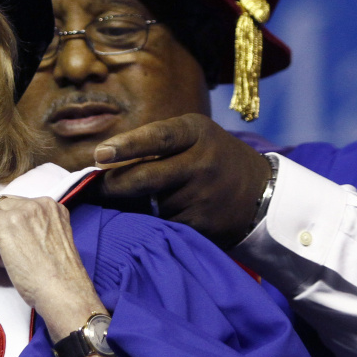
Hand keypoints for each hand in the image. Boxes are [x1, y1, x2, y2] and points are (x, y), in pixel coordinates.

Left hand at [0, 195, 101, 340]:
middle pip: (2, 203)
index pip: (18, 205)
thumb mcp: (45, 247)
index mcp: (53, 209)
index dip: (2, 220)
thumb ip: (25, 238)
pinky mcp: (7, 223)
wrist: (62, 292)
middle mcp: (39, 204)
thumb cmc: (57, 279)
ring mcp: (24, 212)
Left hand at [93, 114, 271, 248]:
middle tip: (96, 190)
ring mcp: (203, 196)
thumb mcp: (194, 137)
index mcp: (196, 133)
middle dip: (114, 186)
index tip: (100, 155)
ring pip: (150, 204)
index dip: (126, 146)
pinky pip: (164, 223)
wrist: (261, 193)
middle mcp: (202, 162)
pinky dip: (153, 222)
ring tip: (142, 201)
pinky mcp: (202, 224)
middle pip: (145, 178)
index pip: (157, 137)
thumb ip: (156, 145)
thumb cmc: (212, 158)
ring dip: (135, 206)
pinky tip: (159, 216)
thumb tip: (104, 162)